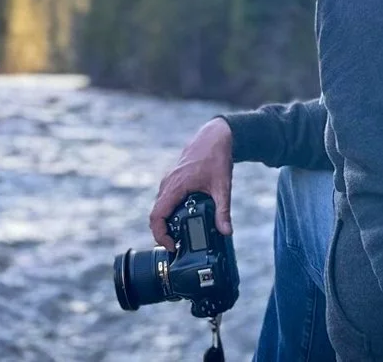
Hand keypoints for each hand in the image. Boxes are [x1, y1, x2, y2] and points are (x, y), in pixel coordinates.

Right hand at [149, 118, 233, 250]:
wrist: (214, 137)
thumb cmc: (216, 157)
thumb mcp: (222, 187)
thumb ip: (223, 210)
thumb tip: (226, 231)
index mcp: (176, 186)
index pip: (157, 216)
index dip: (159, 234)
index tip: (171, 245)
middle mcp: (168, 184)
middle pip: (155, 214)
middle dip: (162, 232)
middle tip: (176, 245)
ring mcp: (168, 181)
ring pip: (159, 206)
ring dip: (165, 222)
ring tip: (179, 234)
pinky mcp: (173, 180)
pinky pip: (165, 199)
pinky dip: (169, 211)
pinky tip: (183, 218)